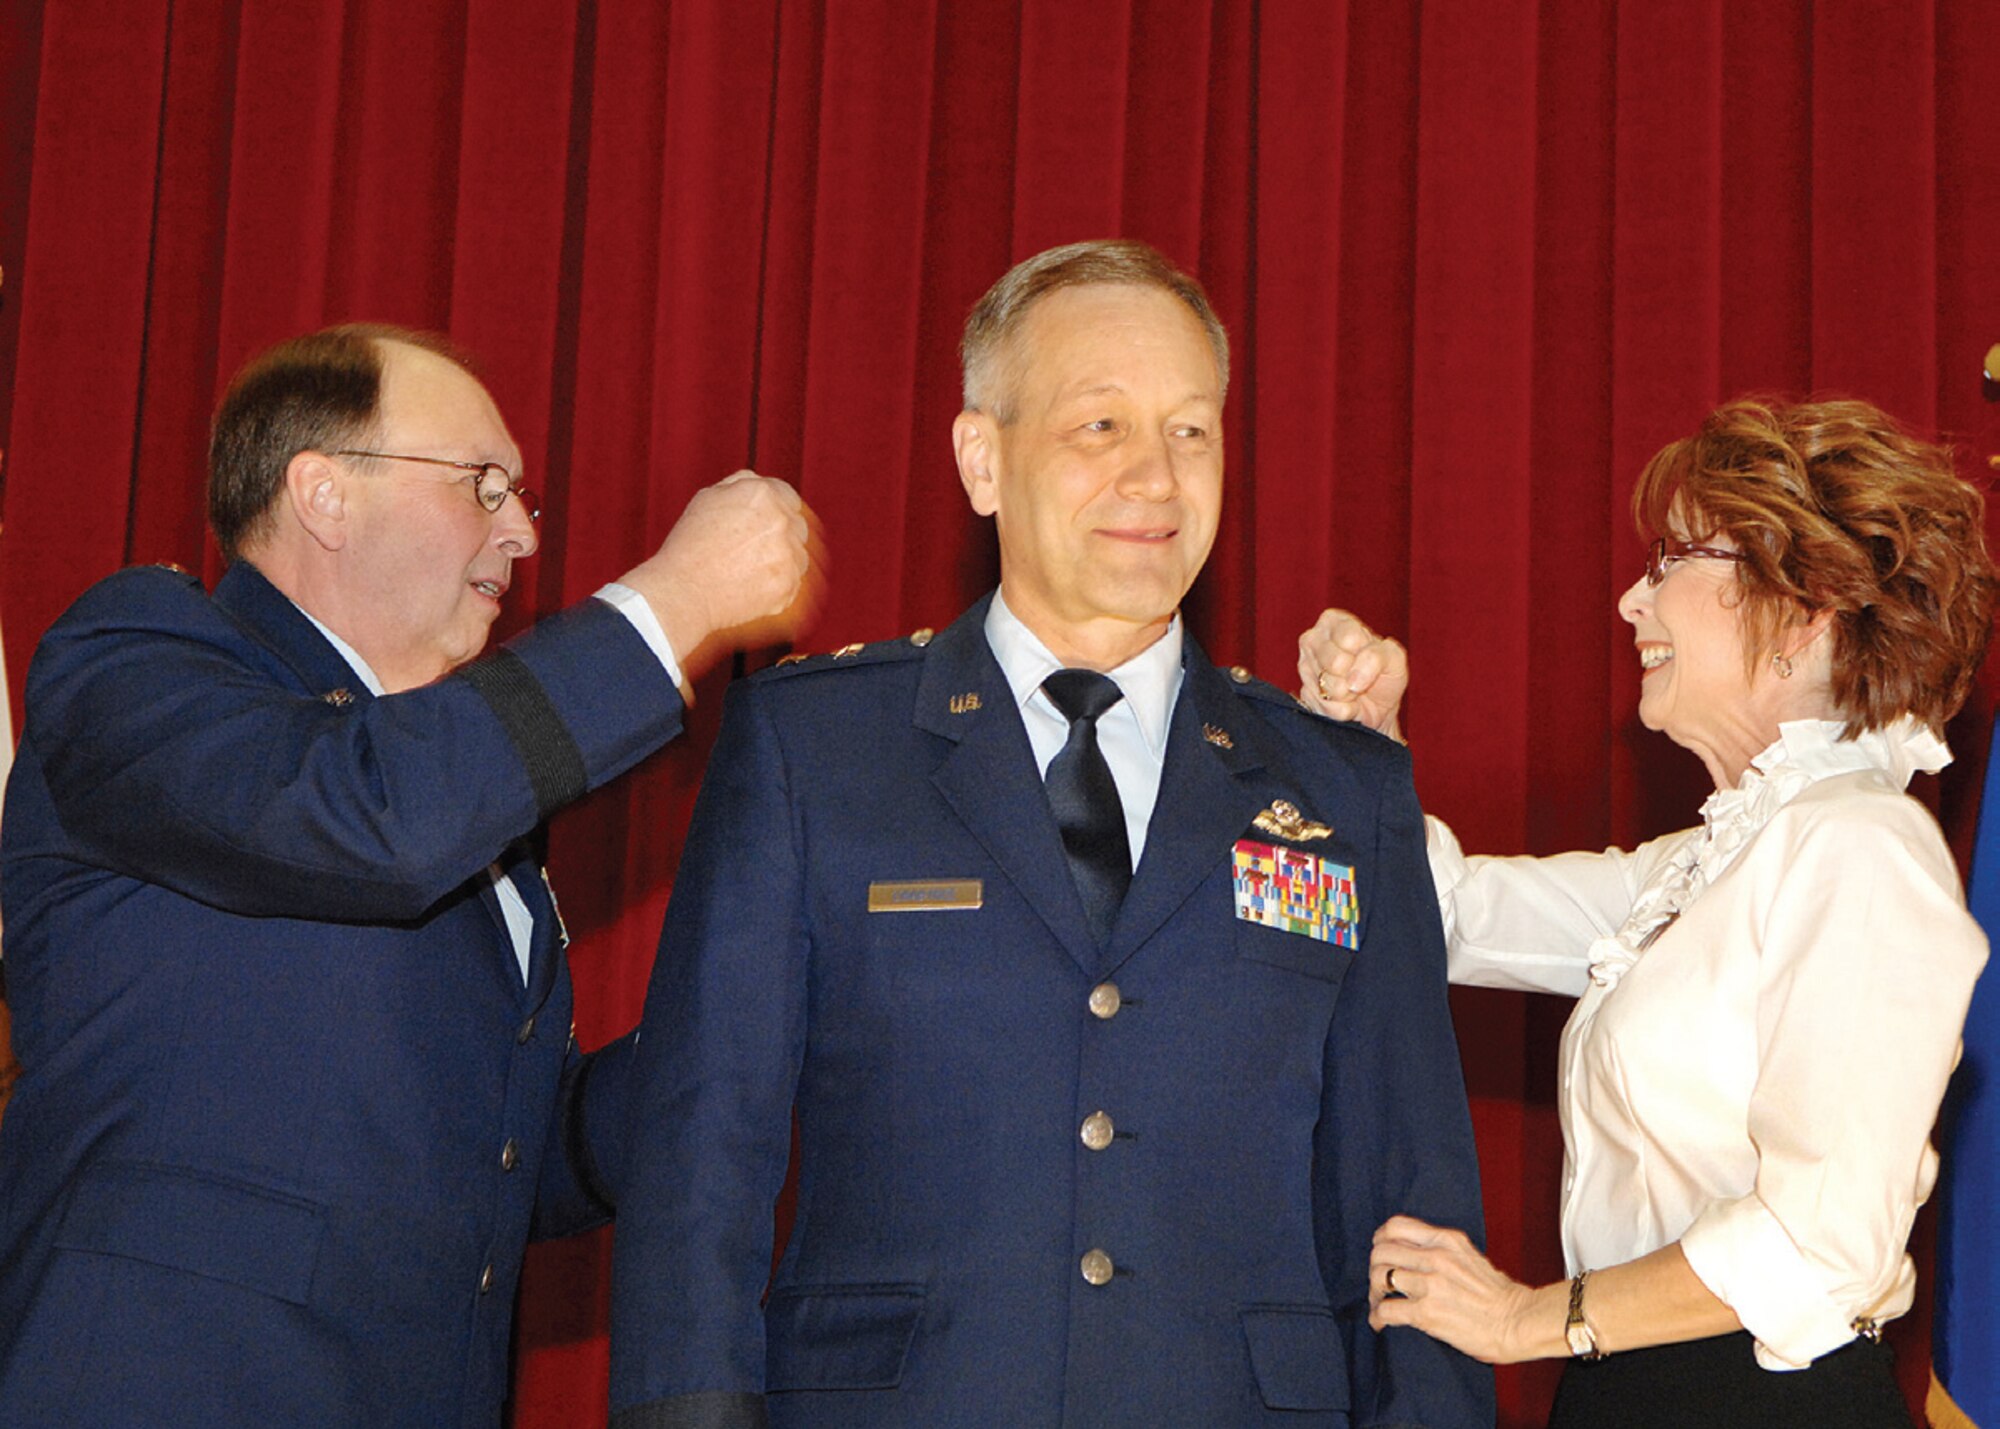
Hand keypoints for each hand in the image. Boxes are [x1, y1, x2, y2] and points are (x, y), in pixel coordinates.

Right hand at [623, 471, 825, 682]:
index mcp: (760, 494)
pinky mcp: (789, 583)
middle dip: (779, 535)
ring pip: (798, 556)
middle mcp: (780, 519)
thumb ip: (739, 485)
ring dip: (780, 561)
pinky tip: (750, 587)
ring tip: (747, 571)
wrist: (684, 591)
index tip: (766, 523)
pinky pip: (793, 583)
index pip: (787, 495)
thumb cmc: (688, 547)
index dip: (776, 509)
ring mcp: (788, 553)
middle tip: (752, 551)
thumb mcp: (706, 499)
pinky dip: (776, 587)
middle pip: (796, 525)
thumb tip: (759, 482)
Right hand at [1297, 608, 1407, 739]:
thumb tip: (1353, 681)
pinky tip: (1345, 702)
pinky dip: (1344, 709)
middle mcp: (1313, 640)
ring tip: (1352, 688)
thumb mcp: (1394, 657)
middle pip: (1336, 662)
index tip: (1369, 656)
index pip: (1349, 638)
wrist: (1378, 707)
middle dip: (1355, 675)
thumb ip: (1376, 657)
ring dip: (1350, 694)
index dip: (1365, 654)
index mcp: (1334, 621)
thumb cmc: (1385, 675)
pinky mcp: (1304, 694)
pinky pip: (1328, 707)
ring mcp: (1305, 667)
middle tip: (1360, 675)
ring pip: (1331, 687)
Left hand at [1368, 1215, 1548, 1363]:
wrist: (1518, 1321)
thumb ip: (1441, 1250)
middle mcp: (1435, 1257)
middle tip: (1379, 1284)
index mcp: (1446, 1240)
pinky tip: (1381, 1323)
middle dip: (1374, 1268)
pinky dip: (1377, 1317)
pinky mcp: (1426, 1312)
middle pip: (1381, 1251)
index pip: (1396, 1226)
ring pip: (1378, 1277)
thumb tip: (1413, 1254)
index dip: (1381, 1240)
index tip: (1382, 1253)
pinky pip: (1386, 1310)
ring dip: (1374, 1293)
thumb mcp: (1469, 1255)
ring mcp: (1430, 1284)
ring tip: (1379, 1303)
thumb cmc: (1498, 1294)